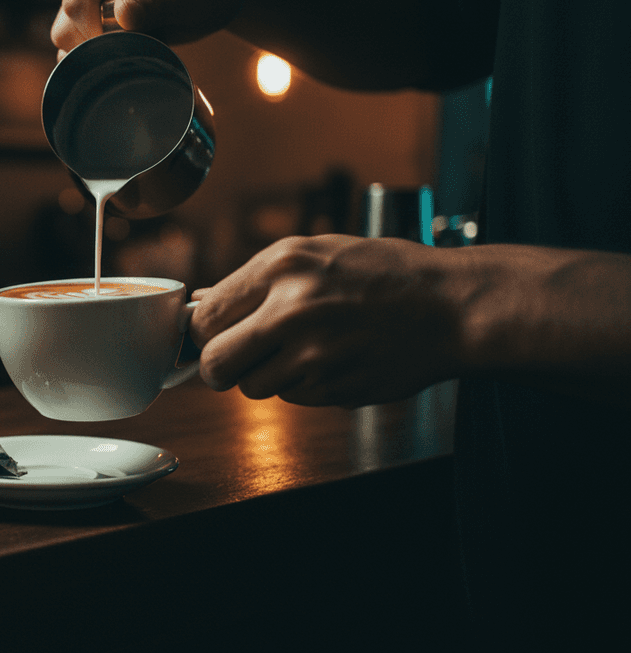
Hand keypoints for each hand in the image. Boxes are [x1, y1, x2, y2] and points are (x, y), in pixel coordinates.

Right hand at [51, 0, 246, 55]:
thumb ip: (158, 3)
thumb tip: (122, 15)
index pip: (79, 1)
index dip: (93, 31)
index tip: (124, 49)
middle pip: (66, 21)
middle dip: (94, 49)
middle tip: (135, 55)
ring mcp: (96, 4)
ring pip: (67, 37)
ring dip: (95, 58)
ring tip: (135, 56)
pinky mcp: (100, 24)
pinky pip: (81, 47)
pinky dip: (97, 63)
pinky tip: (127, 63)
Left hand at [189, 235, 462, 406]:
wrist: (451, 307)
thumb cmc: (385, 274)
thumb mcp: (316, 253)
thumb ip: (256, 280)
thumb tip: (203, 304)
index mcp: (282, 267)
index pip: (205, 317)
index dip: (201, 332)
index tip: (208, 336)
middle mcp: (292, 310)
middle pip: (216, 364)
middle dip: (218, 367)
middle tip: (235, 360)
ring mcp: (314, 355)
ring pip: (253, 388)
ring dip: (266, 377)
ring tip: (301, 351)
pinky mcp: (334, 389)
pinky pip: (292, 399)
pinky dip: (303, 387)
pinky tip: (331, 361)